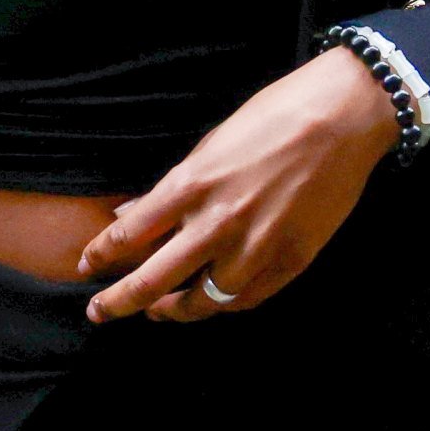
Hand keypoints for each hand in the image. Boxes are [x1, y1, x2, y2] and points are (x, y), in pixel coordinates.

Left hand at [78, 49, 398, 322]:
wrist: (343, 117)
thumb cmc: (275, 117)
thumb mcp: (211, 143)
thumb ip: (172, 188)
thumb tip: (132, 214)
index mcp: (191, 185)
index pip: (129, 235)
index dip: (101, 256)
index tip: (86, 267)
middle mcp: (217, 223)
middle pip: (153, 281)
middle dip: (118, 302)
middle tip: (97, 313)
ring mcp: (255, 247)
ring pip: (202, 302)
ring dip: (174, 311)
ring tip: (159, 311)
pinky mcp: (290, 261)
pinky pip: (247, 300)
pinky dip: (224, 306)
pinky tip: (211, 302)